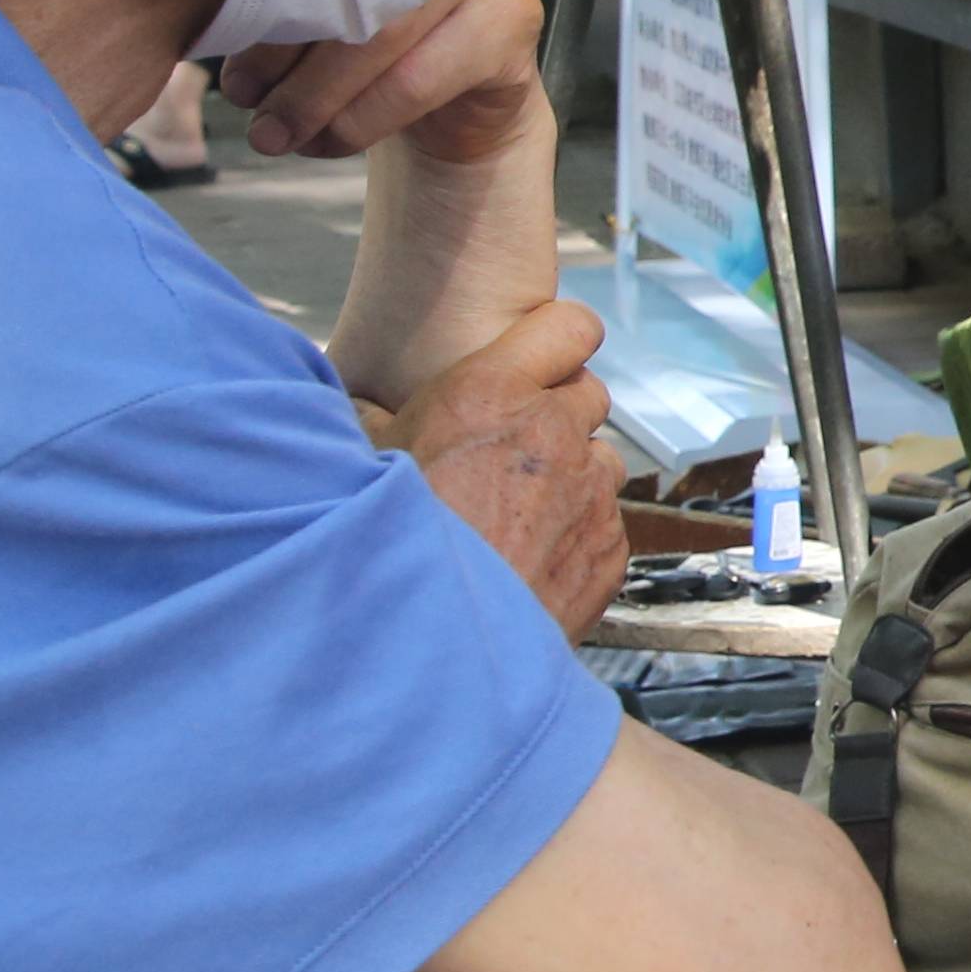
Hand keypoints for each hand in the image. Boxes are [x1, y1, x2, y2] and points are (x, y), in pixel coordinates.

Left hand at [222, 0, 547, 166]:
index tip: (232, 78)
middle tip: (257, 124)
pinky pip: (421, 82)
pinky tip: (331, 142)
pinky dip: (363, 122)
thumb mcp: (326, 15)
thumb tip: (224, 52)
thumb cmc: (380, 46)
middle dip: (295, 73)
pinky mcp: (513, 22)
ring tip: (281, 137)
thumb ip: (286, 10)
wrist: (465, 96)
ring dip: (323, 103)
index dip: (269, 9)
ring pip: (385, 41)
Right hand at [375, 295, 625, 633]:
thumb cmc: (387, 547)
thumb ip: (376, 418)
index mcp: (491, 393)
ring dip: (567, 478)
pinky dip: (576, 533)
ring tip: (514, 516)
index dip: (556, 342)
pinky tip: (528, 558)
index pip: (569, 326)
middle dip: (555, 416)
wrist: (425, 645)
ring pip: (597, 461)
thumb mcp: (364, 461)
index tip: (541, 361)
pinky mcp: (609, 547)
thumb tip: (361, 404)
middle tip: (509, 454)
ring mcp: (590, 492)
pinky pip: (603, 522)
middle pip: (585, 396)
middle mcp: (552, 433)